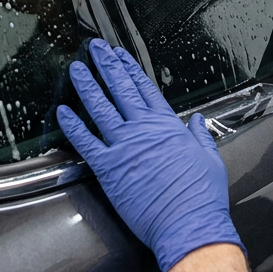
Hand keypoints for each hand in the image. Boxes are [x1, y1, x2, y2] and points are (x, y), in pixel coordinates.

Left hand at [57, 39, 242, 271]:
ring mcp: (124, 147)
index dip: (130, 70)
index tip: (120, 56)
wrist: (188, 223)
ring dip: (87, 85)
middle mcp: (143, 130)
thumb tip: (196, 122)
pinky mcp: (108, 168)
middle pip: (120, 90)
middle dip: (106, 66)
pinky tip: (62, 111)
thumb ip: (200, 136)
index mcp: (167, 126)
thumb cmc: (201, 196)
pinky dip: (72, 125)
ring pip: (100, 108)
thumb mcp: (209, 158)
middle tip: (95, 48)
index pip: (144, 89)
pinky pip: (85, 142)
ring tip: (75, 68)